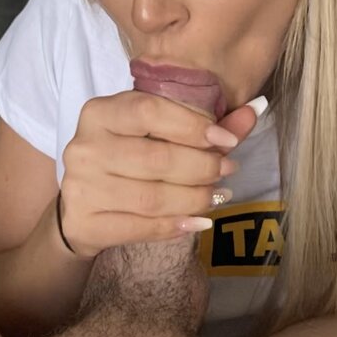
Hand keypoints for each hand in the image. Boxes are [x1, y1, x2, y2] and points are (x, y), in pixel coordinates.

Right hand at [57, 92, 256, 258]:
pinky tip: (199, 221)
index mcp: (100, 111)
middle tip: (228, 170)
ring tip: (218, 195)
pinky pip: (140, 227)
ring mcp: (81, 186)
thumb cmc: (126, 157)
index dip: (193, 126)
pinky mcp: (84, 223)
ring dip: (194, 198)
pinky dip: (176, 226)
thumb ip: (205, 122)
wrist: (81, 207)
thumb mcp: (157, 131)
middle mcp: (84, 145)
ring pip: (151, 197)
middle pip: (155, 158)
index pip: (150, 111)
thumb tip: (256, 109)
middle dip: (201, 167)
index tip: (228, 141)